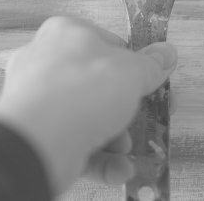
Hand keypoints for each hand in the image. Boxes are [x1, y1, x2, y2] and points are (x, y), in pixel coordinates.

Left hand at [0, 16, 177, 194]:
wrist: (39, 139)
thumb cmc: (83, 90)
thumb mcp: (131, 72)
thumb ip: (151, 65)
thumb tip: (167, 53)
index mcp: (65, 33)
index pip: (105, 42)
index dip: (132, 63)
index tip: (151, 80)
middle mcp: (45, 62)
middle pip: (96, 83)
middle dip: (125, 105)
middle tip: (148, 116)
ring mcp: (37, 101)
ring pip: (85, 116)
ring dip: (115, 135)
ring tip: (127, 148)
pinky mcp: (36, 135)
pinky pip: (74, 142)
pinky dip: (100, 158)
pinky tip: (120, 169)